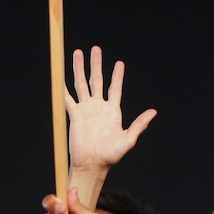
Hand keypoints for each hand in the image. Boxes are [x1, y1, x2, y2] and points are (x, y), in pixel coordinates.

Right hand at [67, 46, 155, 172]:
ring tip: (77, 53)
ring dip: (79, 69)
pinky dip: (64, 88)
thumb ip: (139, 124)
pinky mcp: (74, 115)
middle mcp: (98, 107)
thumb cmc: (111, 155)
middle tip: (94, 49)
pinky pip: (67, 98)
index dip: (117, 76)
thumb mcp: (129, 139)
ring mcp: (85, 110)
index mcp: (112, 111)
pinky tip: (60, 76)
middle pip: (96, 80)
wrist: (92, 164)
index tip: (119, 63)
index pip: (115, 88)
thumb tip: (153, 112)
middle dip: (95, 64)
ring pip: (81, 84)